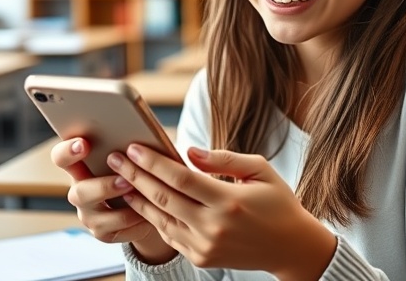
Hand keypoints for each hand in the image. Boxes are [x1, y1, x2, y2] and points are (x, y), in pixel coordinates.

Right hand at [49, 138, 175, 261]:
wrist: (147, 201)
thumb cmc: (138, 169)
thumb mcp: (131, 156)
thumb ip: (127, 147)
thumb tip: (142, 134)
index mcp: (81, 166)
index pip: (61, 157)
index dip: (67, 151)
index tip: (84, 144)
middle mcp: (80, 191)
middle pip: (79, 192)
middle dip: (103, 186)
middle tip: (126, 180)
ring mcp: (89, 214)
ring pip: (97, 217)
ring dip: (122, 209)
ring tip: (143, 199)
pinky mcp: (102, 233)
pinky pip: (115, 230)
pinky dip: (134, 222)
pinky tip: (149, 215)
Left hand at [107, 145, 335, 278]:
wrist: (291, 248)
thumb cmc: (277, 202)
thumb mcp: (259, 170)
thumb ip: (223, 158)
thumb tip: (188, 152)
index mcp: (229, 202)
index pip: (181, 178)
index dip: (153, 162)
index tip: (134, 147)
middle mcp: (214, 227)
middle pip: (163, 197)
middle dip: (135, 175)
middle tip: (114, 157)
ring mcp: (206, 246)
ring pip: (161, 218)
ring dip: (136, 196)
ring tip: (119, 177)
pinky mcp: (201, 258)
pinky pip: (169, 235)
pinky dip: (152, 217)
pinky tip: (140, 200)